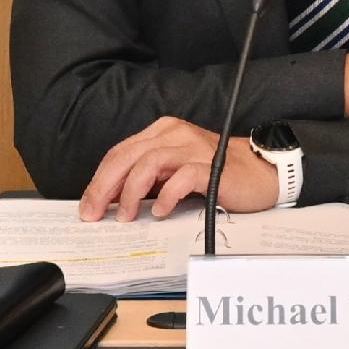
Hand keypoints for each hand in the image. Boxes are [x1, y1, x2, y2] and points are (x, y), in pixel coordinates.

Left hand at [77, 117, 280, 222]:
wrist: (261, 173)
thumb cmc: (216, 174)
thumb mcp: (175, 170)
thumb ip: (149, 178)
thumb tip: (114, 201)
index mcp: (163, 132)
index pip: (120, 153)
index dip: (99, 179)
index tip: (88, 205)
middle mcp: (175, 134)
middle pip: (128, 156)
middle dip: (105, 186)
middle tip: (94, 213)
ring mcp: (193, 148)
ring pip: (149, 163)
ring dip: (132, 192)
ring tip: (127, 216)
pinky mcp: (211, 167)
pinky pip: (182, 178)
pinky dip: (166, 196)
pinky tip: (161, 212)